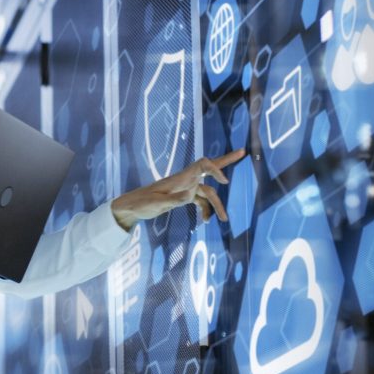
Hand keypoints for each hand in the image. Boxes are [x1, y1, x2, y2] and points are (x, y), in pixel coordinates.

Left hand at [110, 149, 245, 229]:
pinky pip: (199, 200)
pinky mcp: (182, 196)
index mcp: (180, 178)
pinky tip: (205, 221)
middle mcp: (185, 180)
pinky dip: (205, 209)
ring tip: (224, 220)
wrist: (131, 207)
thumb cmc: (141, 204)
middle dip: (226, 161)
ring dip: (217, 205)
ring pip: (207, 192)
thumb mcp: (157, 204)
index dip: (215, 169)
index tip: (224, 181)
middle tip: (243, 151)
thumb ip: (174, 200)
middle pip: (209, 168)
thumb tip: (190, 196)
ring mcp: (184, 188)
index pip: (202, 165)